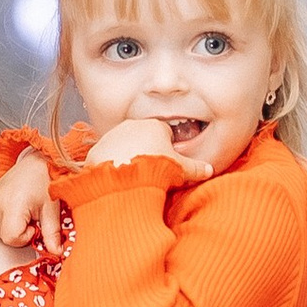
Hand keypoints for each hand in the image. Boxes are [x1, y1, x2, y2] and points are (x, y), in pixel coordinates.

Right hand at [0, 149, 62, 257]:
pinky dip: (8, 222)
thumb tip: (55, 252)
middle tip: (32, 215)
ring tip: (24, 210)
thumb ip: (52, 233)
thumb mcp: (51, 208)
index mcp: (11, 205)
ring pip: (1, 233)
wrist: (33, 163)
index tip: (35, 224)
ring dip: (15, 227)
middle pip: (7, 238)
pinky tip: (16, 209)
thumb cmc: (42, 179)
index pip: (12, 239)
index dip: (26, 236)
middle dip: (22, 232)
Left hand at [85, 112, 208, 178]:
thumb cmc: (155, 169)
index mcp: (154, 126)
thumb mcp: (180, 169)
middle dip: (146, 150)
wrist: (126, 180)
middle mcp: (131, 126)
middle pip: (141, 137)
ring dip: (126, 156)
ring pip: (122, 145)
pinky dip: (110, 164)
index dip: (166, 148)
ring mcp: (112, 136)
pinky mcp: (97, 150)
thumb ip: (196, 168)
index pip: (164, 133)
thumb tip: (209, 170)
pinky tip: (116, 177)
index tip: (166, 161)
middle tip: (149, 169)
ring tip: (132, 175)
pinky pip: (105, 156)